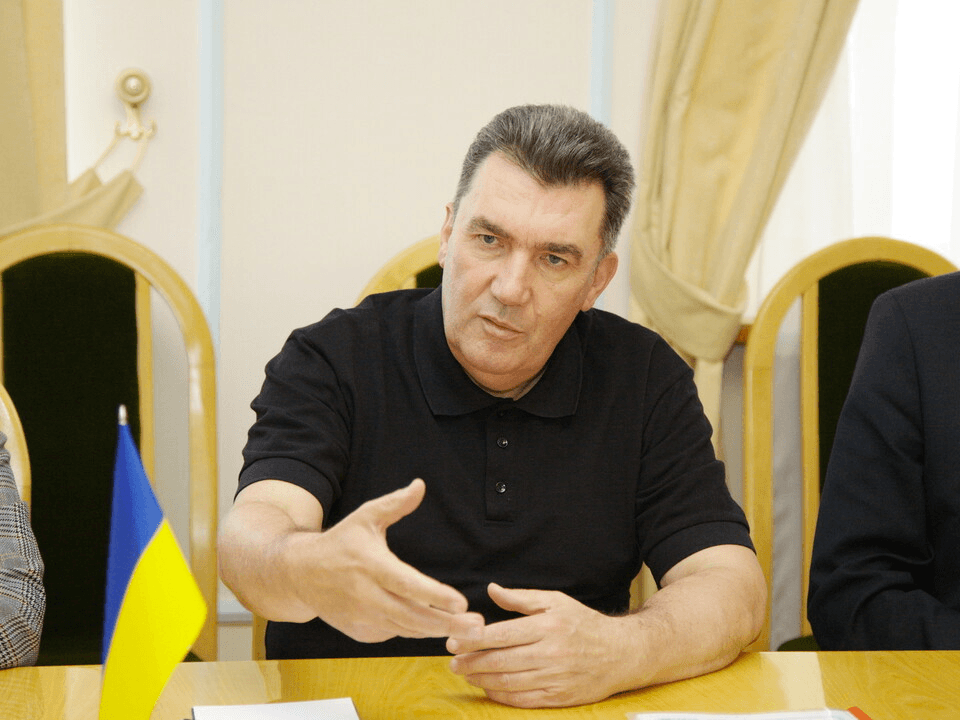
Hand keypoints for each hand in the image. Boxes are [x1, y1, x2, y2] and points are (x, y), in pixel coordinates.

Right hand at [289, 479, 483, 642]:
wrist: (299, 574)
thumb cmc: (340, 542)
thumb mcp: (365, 517)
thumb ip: (395, 504)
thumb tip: (420, 485)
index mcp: (371, 565)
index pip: (407, 584)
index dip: (434, 595)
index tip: (461, 602)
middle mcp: (366, 595)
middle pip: (412, 616)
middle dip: (447, 624)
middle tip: (477, 626)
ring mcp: (362, 617)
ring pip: (406, 629)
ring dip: (437, 632)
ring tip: (469, 631)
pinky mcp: (359, 631)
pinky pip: (393, 633)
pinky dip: (414, 630)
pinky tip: (435, 626)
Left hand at [446, 583, 629, 707]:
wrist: (621, 653)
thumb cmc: (585, 623)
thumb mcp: (555, 601)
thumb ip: (521, 598)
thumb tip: (492, 590)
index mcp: (547, 626)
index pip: (502, 635)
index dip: (473, 640)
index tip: (454, 641)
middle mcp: (551, 653)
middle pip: (501, 661)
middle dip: (472, 662)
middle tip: (452, 661)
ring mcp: (555, 677)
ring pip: (509, 682)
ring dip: (482, 680)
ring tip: (465, 674)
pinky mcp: (559, 697)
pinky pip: (524, 699)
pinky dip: (502, 696)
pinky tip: (489, 688)